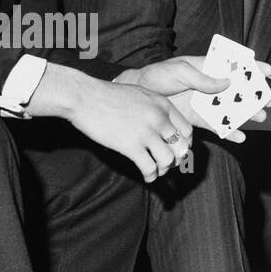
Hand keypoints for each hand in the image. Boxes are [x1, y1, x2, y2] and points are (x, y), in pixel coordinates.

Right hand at [29, 64, 193, 182]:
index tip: (177, 151)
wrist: (83, 96)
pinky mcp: (131, 145)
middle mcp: (159, 118)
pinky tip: (147, 177)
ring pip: (168, 160)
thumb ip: (154, 108)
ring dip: (163, 169)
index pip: (187, 130)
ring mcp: (146, 132)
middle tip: (168, 164)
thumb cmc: (107, 96)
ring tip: (156, 171)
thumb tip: (162, 125)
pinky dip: (150, 176)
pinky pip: (150, 168)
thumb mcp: (139, 94)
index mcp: (162, 105)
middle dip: (177, 160)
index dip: (185, 144)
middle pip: (181, 147)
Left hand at [120, 55, 270, 143]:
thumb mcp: (179, 70)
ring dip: (247, 114)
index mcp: (208, 68)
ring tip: (260, 118)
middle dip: (255, 94)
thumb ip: (202, 77)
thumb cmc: (157, 76)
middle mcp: (211, 86)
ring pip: (232, 109)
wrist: (139, 96)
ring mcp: (207, 103)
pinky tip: (240, 136)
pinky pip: (218, 126)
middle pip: (239, 90)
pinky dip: (229, 132)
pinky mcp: (199, 119)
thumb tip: (226, 82)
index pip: (234, 66)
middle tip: (269, 99)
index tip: (268, 71)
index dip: (252, 67)